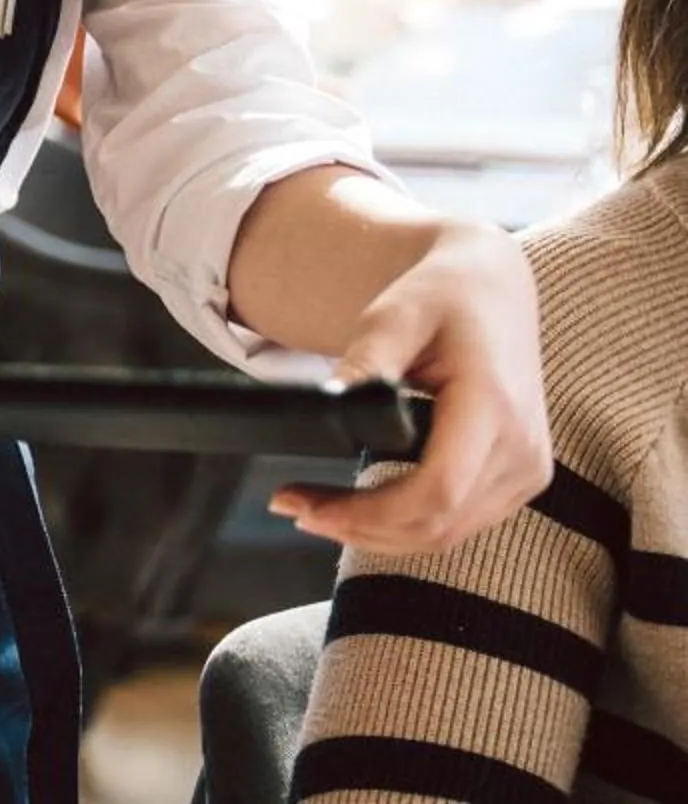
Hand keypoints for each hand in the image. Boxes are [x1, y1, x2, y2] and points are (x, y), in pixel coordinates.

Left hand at [271, 221, 550, 553]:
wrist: (494, 289)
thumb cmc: (442, 296)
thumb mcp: (393, 316)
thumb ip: (365, 363)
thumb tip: (326, 406)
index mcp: (494, 406)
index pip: (436, 491)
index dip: (370, 513)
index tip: (310, 509)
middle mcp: (522, 448)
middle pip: (437, 524)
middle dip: (360, 527)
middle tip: (296, 508)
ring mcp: (527, 468)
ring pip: (448, 533)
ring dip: (379, 533)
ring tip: (317, 510)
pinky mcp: (520, 477)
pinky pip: (462, 521)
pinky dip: (408, 523)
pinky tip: (363, 508)